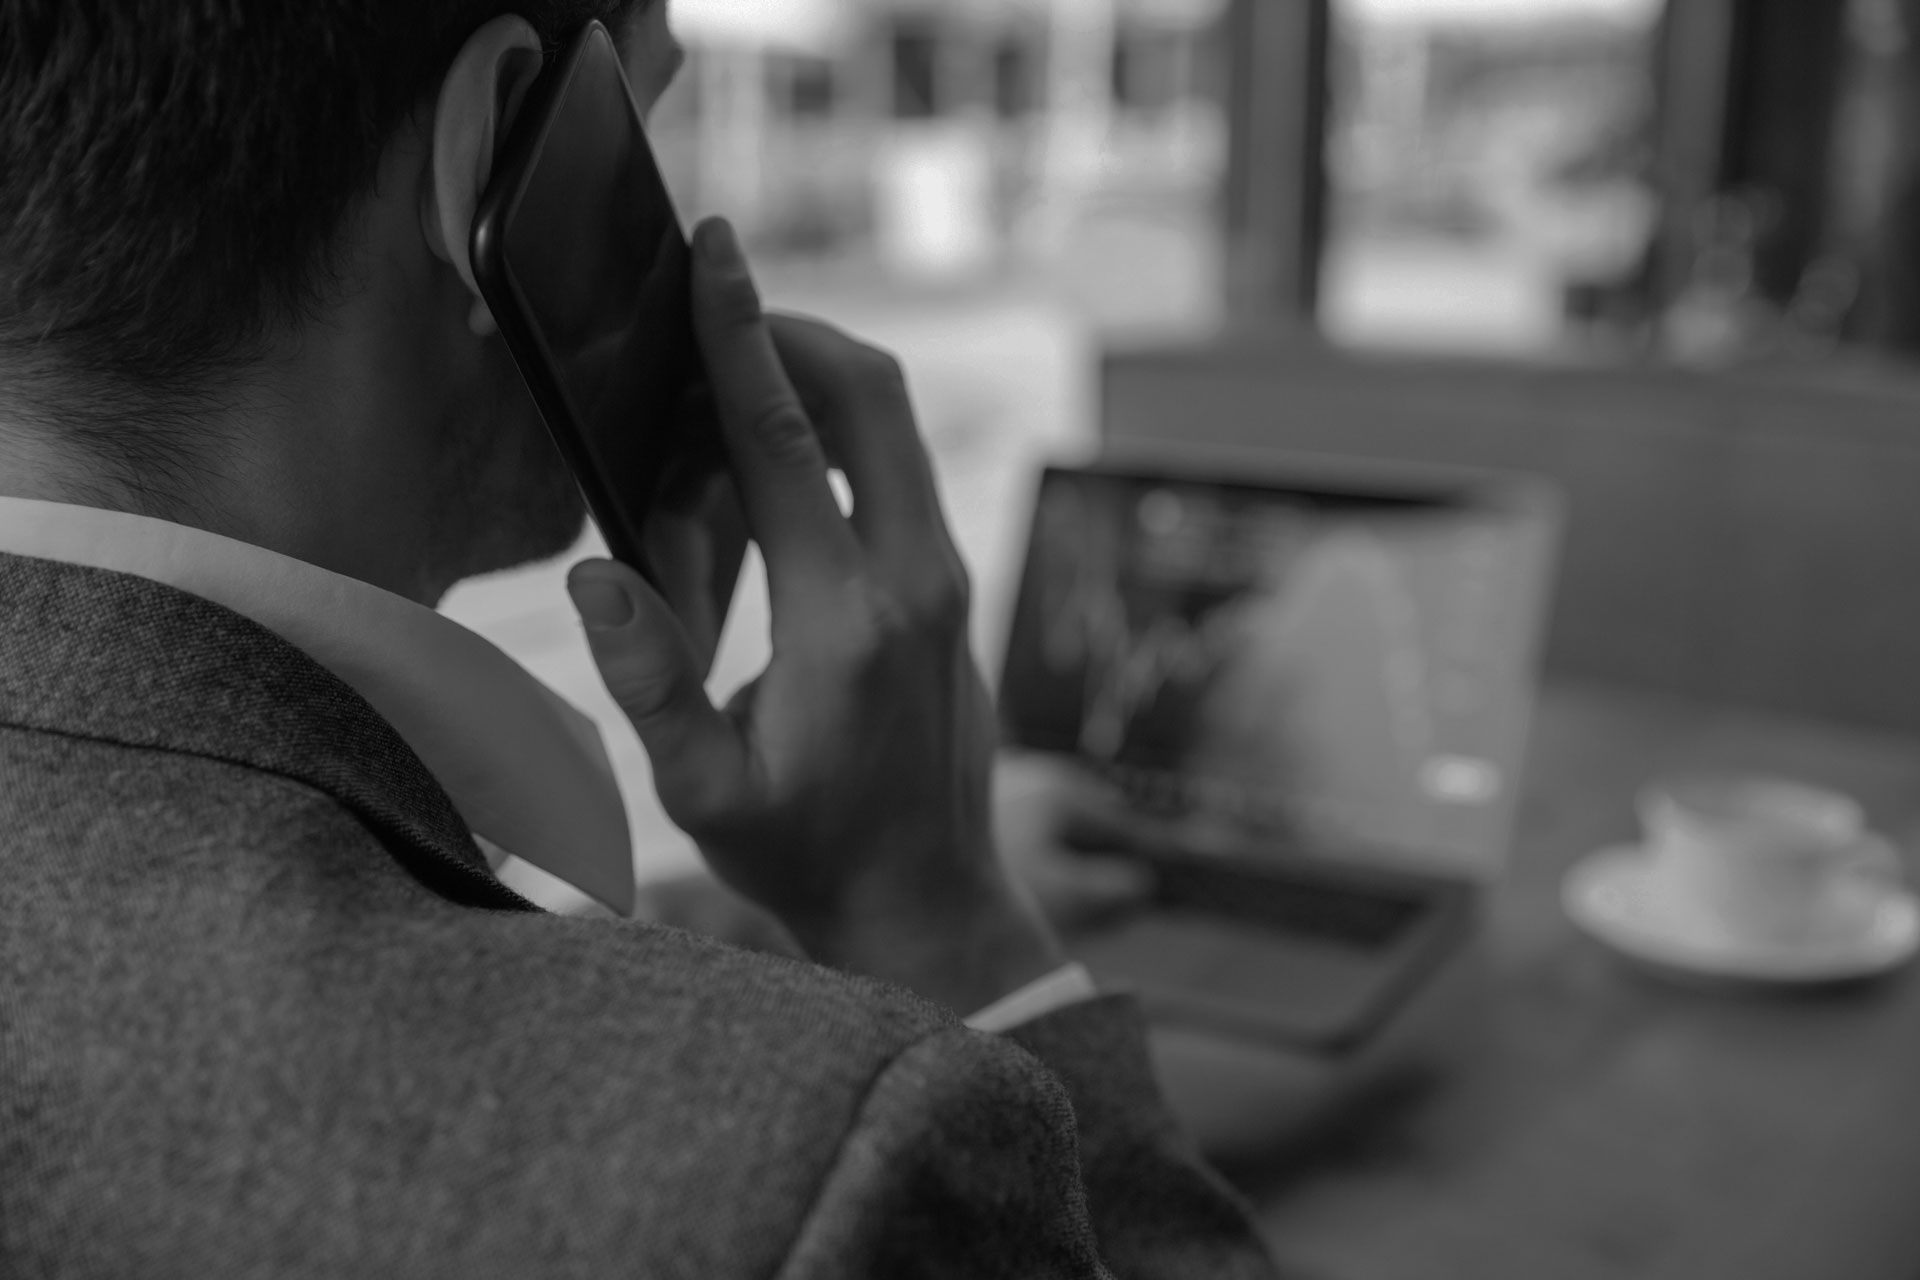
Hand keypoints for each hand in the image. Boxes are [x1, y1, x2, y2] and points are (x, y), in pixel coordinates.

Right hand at [567, 218, 1064, 1012]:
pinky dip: (831, 444)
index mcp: (847, 623)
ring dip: (807, 390)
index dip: (740, 338)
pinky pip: (895, 472)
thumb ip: (652, 682)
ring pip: (890, 424)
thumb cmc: (806, 852)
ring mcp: (946, 577)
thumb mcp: (705, 793)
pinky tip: (763, 496)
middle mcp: (916, 580)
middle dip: (788, 334)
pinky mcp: (950, 584)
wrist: (926, 900)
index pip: (790, 443)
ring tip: (712, 438)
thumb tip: (597, 577)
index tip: (715, 251)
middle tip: (707, 330)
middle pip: (869, 394)